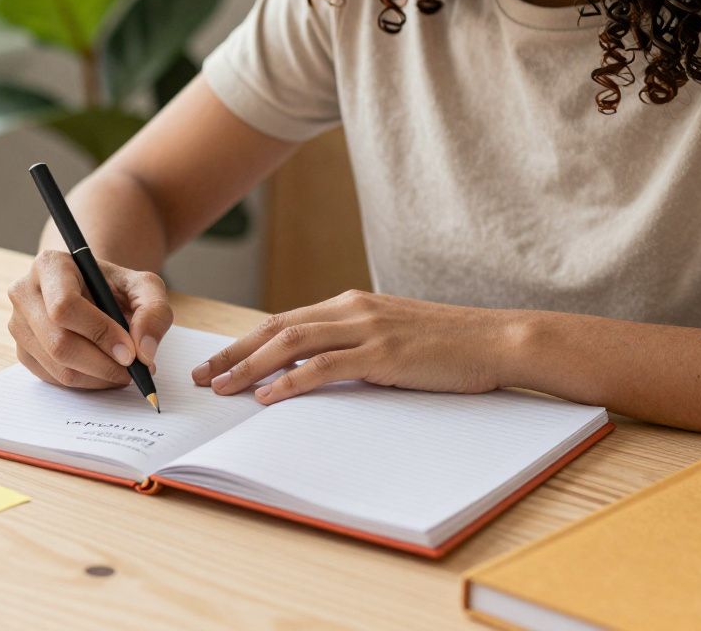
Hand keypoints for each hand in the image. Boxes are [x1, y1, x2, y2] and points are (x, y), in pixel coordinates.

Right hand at [8, 250, 173, 388]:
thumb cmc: (115, 287)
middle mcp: (25, 293)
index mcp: (50, 265)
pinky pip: (54, 380)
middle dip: (103, 364)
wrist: (92, 292)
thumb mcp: (144, 287)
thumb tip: (144, 351)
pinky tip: (105, 370)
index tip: (130, 352)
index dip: (99, 333)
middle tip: (133, 370)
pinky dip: (87, 383)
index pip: (64, 306)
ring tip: (124, 370)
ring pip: (58, 367)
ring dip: (99, 377)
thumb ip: (153, 312)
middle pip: (59, 343)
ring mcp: (19, 325)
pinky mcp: (23, 352)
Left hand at [191, 290, 515, 404]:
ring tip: (223, 388)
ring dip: (250, 367)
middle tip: (202, 376)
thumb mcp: (392, 335)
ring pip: (291, 344)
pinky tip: (269, 396)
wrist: (498, 339)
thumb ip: (354, 343)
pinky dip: (291, 381)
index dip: (244, 342)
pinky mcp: (383, 353)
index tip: (216, 362)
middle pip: (275, 328)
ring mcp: (367, 328)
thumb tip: (315, 369)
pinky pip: (325, 367)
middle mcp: (351, 310)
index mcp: (351, 304)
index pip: (283, 322)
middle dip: (233, 353)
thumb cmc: (448, 345)